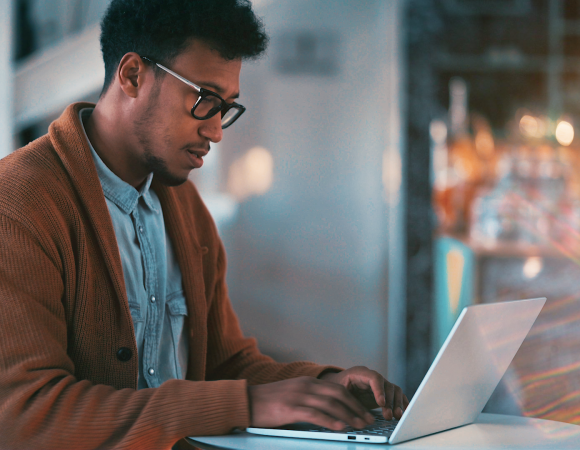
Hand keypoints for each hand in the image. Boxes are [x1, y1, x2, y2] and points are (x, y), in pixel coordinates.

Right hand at [247, 376, 375, 429]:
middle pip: (338, 395)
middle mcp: (305, 386)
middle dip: (356, 408)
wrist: (246, 401)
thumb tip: (328, 413)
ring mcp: (298, 396)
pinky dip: (330, 421)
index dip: (353, 401)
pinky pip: (315, 414)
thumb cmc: (268, 402)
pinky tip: (340, 427)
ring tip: (360, 426)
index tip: (364, 412)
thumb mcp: (292, 395)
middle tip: (367, 420)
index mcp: (307, 382)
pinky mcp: (290, 408)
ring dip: (348, 416)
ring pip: (330, 404)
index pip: (337, 389)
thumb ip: (309, 400)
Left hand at [319, 366, 408, 419]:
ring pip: (394, 390)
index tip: (381, 403)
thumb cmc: (336, 387)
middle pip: (387, 385)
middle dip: (390, 401)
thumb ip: (345, 399)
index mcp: (359, 373)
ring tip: (396, 416)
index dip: (379, 390)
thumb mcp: (337, 391)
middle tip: (388, 414)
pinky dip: (402, 403)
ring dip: (397, 403)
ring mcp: (380, 384)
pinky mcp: (385, 392)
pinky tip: (403, 412)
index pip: (374, 377)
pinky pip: (397, 395)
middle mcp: (372, 377)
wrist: (338, 385)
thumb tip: (353, 413)